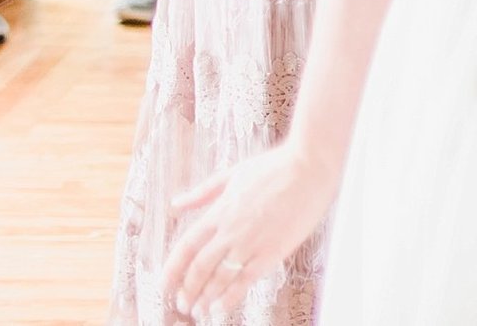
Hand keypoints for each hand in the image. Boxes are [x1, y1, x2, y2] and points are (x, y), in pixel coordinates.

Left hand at [162, 144, 336, 318]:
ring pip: (220, 279)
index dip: (172, 270)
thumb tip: (176, 203)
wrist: (311, 166)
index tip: (164, 285)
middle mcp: (230, 231)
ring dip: (206, 299)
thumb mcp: (233, 173)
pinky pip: (246, 280)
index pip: (186, 248)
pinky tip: (222, 308)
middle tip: (182, 304)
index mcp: (219, 212)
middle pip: (199, 268)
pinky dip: (231, 297)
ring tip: (199, 312)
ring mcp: (251, 242)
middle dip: (187, 291)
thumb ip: (203, 192)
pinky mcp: (273, 251)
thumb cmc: (276, 166)